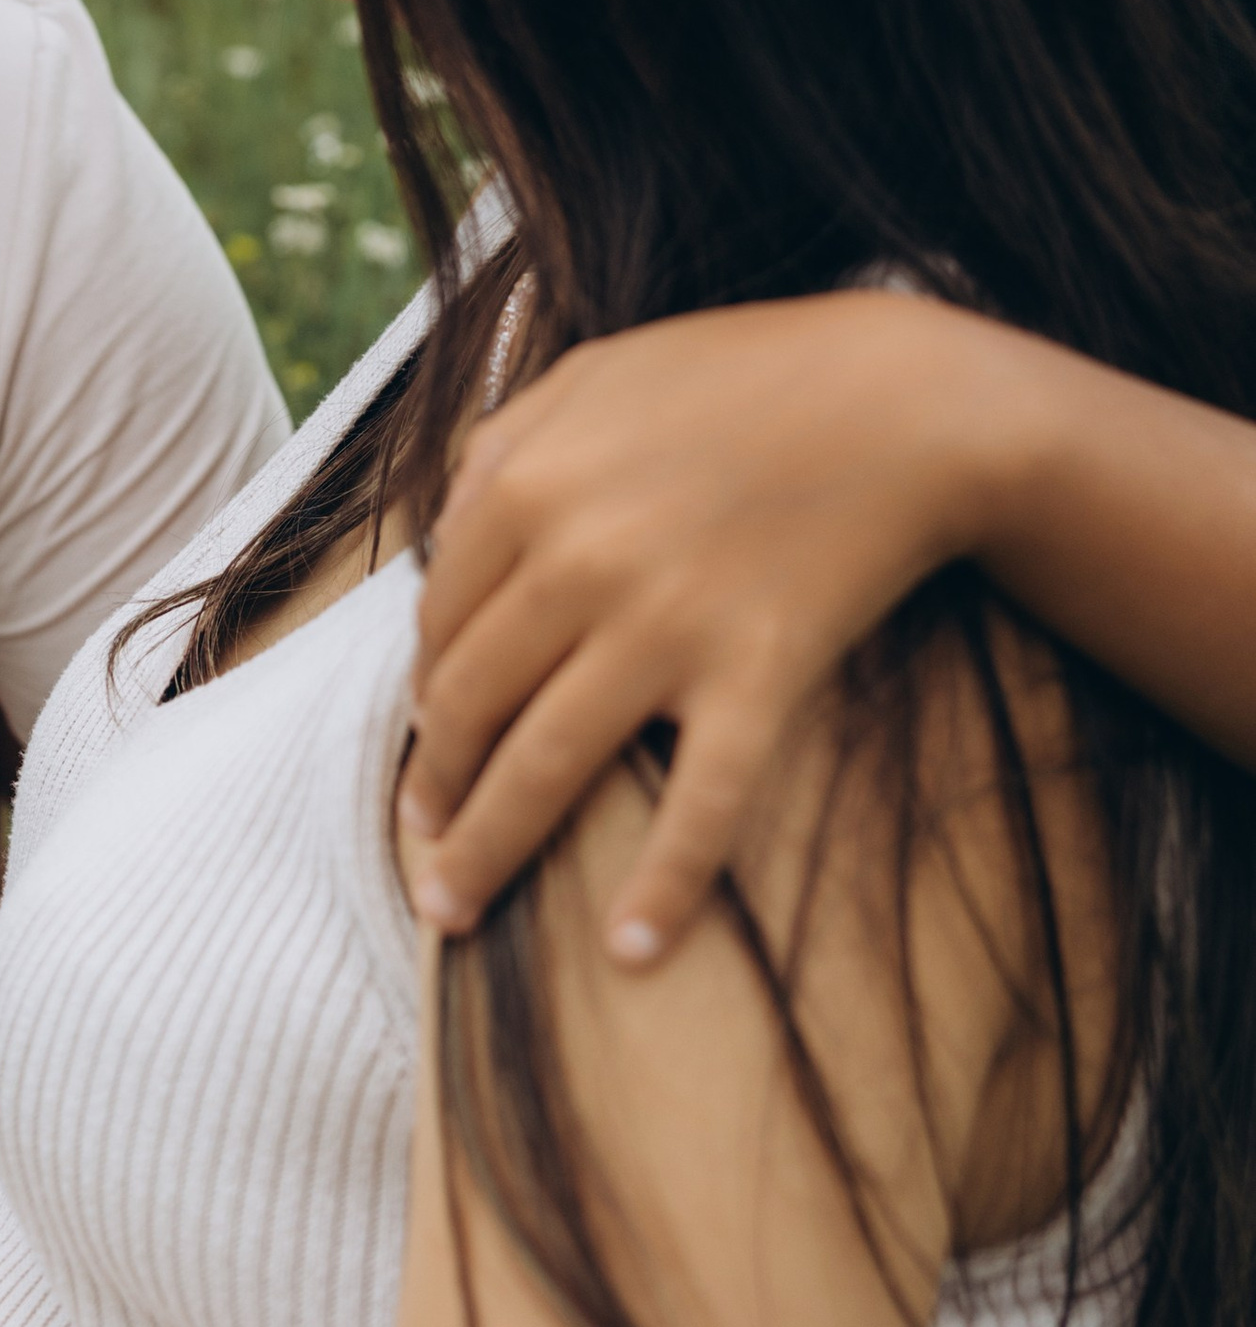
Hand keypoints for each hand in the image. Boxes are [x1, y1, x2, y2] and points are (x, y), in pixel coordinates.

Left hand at [403, 292, 1006, 962]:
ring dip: (485, 852)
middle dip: (431, 793)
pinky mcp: (755, 677)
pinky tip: (631, 950)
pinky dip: (663, 886)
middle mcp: (576, 562)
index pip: (436, 624)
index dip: (425, 695)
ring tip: (452, 914)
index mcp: (525, 487)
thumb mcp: (598, 376)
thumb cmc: (747, 379)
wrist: (908, 402)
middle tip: (417, 851)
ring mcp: (664, 627)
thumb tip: (443, 530)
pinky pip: (699, 802)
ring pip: (544, 766)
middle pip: (467, 706)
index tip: (430, 742)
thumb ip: (504, 442)